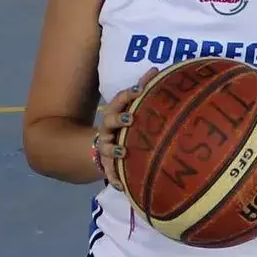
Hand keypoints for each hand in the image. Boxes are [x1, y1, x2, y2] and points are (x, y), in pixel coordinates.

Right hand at [92, 67, 158, 184]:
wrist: (100, 147)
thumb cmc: (123, 123)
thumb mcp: (129, 107)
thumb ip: (142, 88)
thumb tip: (156, 69)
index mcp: (114, 113)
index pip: (118, 100)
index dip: (128, 95)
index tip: (139, 91)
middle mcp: (107, 129)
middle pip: (109, 122)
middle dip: (118, 120)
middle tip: (131, 119)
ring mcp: (104, 147)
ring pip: (105, 148)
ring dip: (113, 149)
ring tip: (123, 152)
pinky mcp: (106, 164)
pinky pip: (108, 173)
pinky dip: (114, 179)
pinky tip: (122, 187)